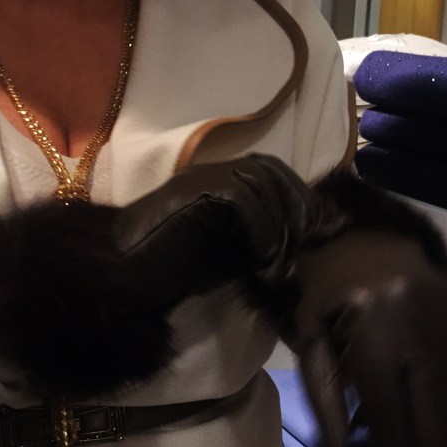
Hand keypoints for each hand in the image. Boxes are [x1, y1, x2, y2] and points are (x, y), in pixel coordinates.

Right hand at [115, 153, 324, 310]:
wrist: (125, 276)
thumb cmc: (173, 269)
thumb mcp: (230, 252)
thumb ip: (259, 239)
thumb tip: (300, 243)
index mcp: (219, 181)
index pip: (272, 172)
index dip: (300, 197)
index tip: (321, 229)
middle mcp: (210, 171)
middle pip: (270, 170)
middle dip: (297, 205)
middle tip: (309, 242)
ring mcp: (200, 177)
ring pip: (259, 181)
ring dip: (278, 224)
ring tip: (280, 262)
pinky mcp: (193, 191)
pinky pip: (240, 198)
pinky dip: (258, 228)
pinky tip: (260, 258)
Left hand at [285, 230, 446, 446]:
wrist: (376, 236)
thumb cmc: (329, 292)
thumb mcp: (310, 339)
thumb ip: (324, 399)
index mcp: (377, 336)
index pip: (389, 420)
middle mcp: (426, 339)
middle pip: (437, 426)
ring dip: (428, 430)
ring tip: (400, 395)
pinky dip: (443, 402)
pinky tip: (419, 376)